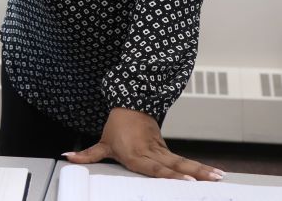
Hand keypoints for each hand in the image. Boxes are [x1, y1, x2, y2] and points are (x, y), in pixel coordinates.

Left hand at [65, 107, 224, 180]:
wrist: (129, 105)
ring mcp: (161, 150)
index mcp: (135, 154)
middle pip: (173, 165)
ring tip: (218, 177)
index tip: (185, 179)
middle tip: (208, 180)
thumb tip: (68, 158)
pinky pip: (183, 160)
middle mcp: (151, 153)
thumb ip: (87, 155)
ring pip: (182, 162)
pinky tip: (214, 174)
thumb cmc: (116, 127)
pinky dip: (199, 167)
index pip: (154, 167)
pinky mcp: (166, 149)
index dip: (169, 174)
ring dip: (201, 170)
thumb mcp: (102, 143)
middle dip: (192, 173)